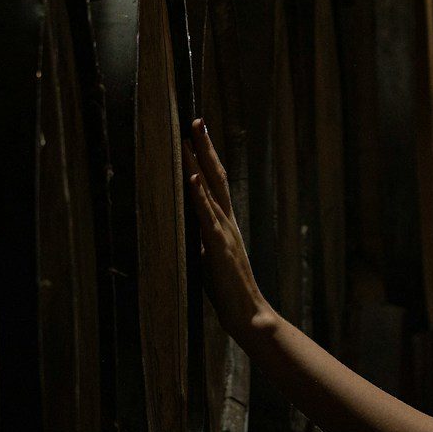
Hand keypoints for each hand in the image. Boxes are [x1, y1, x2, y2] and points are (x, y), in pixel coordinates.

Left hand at [184, 117, 273, 341]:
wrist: (247, 311)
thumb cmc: (227, 288)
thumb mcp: (208, 256)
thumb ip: (200, 237)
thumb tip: (185, 226)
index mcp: (224, 222)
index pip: (215, 182)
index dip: (206, 157)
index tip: (197, 133)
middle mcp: (226, 220)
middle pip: (217, 175)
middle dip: (205, 147)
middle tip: (195, 120)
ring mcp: (223, 230)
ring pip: (211, 187)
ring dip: (199, 161)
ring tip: (190, 137)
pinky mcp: (217, 245)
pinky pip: (206, 215)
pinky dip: (198, 194)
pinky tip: (191, 176)